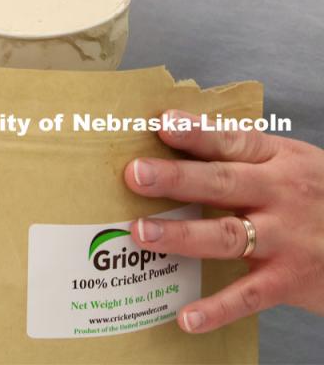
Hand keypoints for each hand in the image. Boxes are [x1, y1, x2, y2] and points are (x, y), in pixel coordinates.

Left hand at [124, 110, 323, 333]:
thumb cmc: (319, 193)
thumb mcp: (291, 162)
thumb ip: (246, 154)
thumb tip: (184, 135)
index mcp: (278, 161)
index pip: (232, 142)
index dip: (197, 133)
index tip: (163, 125)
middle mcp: (280, 195)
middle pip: (222, 183)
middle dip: (177, 179)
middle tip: (136, 175)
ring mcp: (284, 239)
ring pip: (227, 236)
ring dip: (183, 235)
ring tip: (142, 232)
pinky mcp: (288, 281)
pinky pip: (248, 296)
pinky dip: (217, 309)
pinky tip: (186, 317)